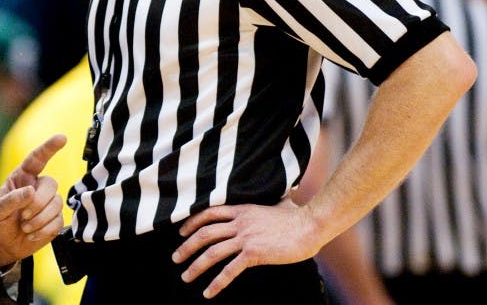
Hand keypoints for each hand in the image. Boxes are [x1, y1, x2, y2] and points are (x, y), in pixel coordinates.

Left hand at [0, 133, 66, 266]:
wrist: (3, 245)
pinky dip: (44, 230)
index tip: (62, 138)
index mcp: (22, 178)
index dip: (49, 147)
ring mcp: (48, 203)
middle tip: (23, 216)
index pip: (37, 159)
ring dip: (39, 219)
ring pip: (57, 203)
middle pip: (51, 184)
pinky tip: (32, 234)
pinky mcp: (55, 220)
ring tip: (25, 227)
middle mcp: (37, 187)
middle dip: (38, 203)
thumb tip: (30, 192)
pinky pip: (59, 221)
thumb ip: (11, 200)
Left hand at [171, 198, 323, 298]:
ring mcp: (246, 238)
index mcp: (242, 209)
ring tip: (185, 276)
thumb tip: (283, 193)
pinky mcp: (254, 253)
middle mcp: (239, 222)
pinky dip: (217, 283)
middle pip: (204, 233)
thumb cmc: (298, 216)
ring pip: (212, 252)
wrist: (311, 225)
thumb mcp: (278, 202)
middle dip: (186, 246)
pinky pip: (229, 270)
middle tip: (175, 258)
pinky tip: (208, 293)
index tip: (181, 232)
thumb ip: (272, 200)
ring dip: (195, 266)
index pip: (209, 213)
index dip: (192, 222)